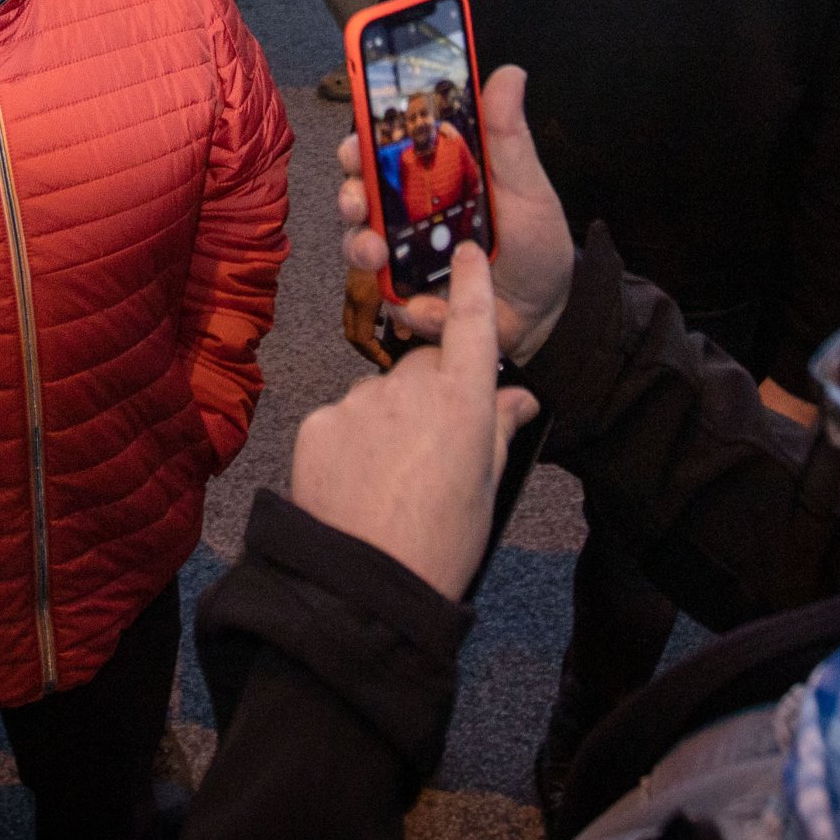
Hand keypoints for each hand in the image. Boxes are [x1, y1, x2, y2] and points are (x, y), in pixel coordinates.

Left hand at [290, 244, 540, 600]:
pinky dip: (350, 440)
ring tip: (391, 476)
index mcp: (462, 402)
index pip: (472, 325)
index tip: (467, 254)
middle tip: (432, 442)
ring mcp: (359, 402)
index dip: (472, 286)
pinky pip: (342, 418)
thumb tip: (519, 398)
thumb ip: (498, 429)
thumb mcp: (486, 486)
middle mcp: (409, 389)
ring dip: (387, 418)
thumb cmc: (439, 543)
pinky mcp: (319, 423)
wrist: (365, 585)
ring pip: (378, 394)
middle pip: (422, 366)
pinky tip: (357, 481)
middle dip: (429, 388)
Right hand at [339, 66, 574, 361]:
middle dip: (349, 192)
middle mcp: (410, 212)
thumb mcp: (527, 187)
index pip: (386, 148)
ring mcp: (404, 255)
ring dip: (360, 245)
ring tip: (377, 253)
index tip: (357, 138)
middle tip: (358, 199)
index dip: (363, 139)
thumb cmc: (536, 244)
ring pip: (360, 242)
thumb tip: (509, 74)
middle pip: (360, 192)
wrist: (545, 315)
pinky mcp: (409, 298)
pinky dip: (406, 303)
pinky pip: (390, 298)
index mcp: (437, 175)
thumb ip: (509, 137)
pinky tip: (427, 307)